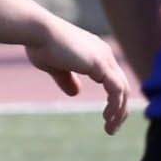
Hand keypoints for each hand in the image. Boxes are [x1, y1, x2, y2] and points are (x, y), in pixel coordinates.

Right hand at [18, 13, 138, 132]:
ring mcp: (104, 58)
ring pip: (123, 90)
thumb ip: (67, 79)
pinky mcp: (100, 64)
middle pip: (122, 85)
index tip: (108, 116)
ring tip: (110, 129)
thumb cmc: (40, 44)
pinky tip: (108, 118)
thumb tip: (75, 94)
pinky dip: (115, 105)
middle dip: (120, 109)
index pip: (113, 79)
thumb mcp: (55, 67)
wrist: (37, 31)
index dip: (113, 99)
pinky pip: (116, 90)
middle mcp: (104, 54)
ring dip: (119, 111)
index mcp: (95, 52)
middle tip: (112, 127)